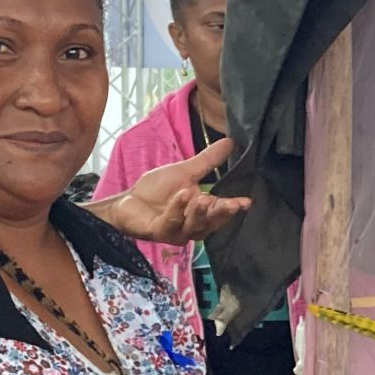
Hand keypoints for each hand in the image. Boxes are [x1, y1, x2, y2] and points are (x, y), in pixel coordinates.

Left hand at [102, 136, 251, 244]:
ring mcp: (175, 232)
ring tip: (203, 198)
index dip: (233, 208)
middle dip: (220, 213)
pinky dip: (177, 209)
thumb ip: (208, 161)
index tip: (247, 201)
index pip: (220, 212)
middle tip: (231, 204)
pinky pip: (170, 222)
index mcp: (201, 214)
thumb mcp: (185, 172)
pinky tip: (182, 196)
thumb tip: (230, 142)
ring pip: (192, 226)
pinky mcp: (158, 232)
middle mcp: (191, 227)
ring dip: (198, 213)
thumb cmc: (156, 190)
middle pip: (210, 223)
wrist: (127, 202)